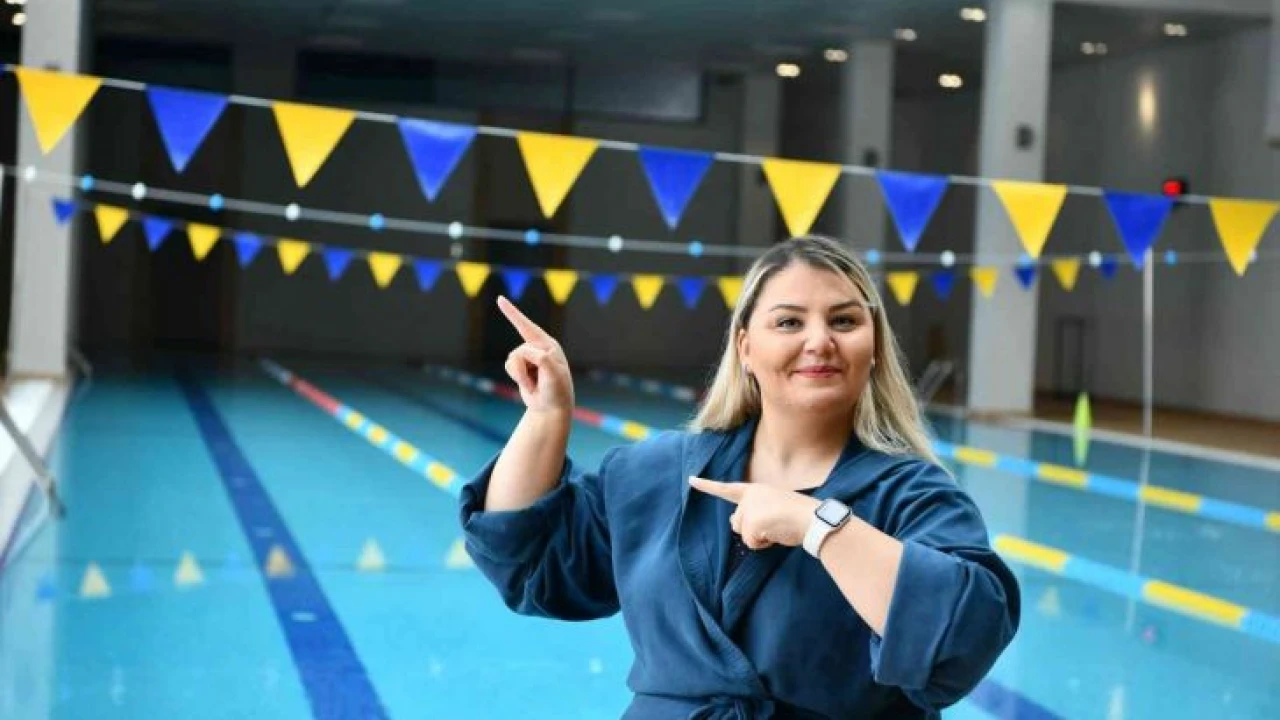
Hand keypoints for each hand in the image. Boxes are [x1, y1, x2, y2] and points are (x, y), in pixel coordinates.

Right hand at [498, 295, 573, 415]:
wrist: (551, 408)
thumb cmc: (557, 390)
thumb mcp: (554, 375)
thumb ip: (541, 359)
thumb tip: (524, 351)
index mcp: (549, 345)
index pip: (528, 327)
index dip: (513, 313)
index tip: (499, 299)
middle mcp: (538, 348)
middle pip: (519, 352)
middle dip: (525, 371)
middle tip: (539, 382)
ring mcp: (528, 357)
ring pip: (511, 360)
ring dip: (521, 376)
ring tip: (534, 384)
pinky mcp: (520, 367)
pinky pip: (508, 366)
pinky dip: (517, 378)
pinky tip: (529, 385)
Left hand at [688, 477, 820, 549]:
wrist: (811, 518)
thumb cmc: (798, 514)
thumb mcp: (774, 506)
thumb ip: (755, 511)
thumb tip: (736, 524)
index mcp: (755, 490)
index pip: (727, 488)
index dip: (707, 486)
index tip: (691, 480)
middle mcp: (748, 497)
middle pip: (736, 522)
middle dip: (750, 529)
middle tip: (773, 524)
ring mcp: (749, 509)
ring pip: (742, 533)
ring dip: (757, 537)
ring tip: (777, 528)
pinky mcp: (750, 523)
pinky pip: (751, 543)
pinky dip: (763, 544)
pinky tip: (776, 534)